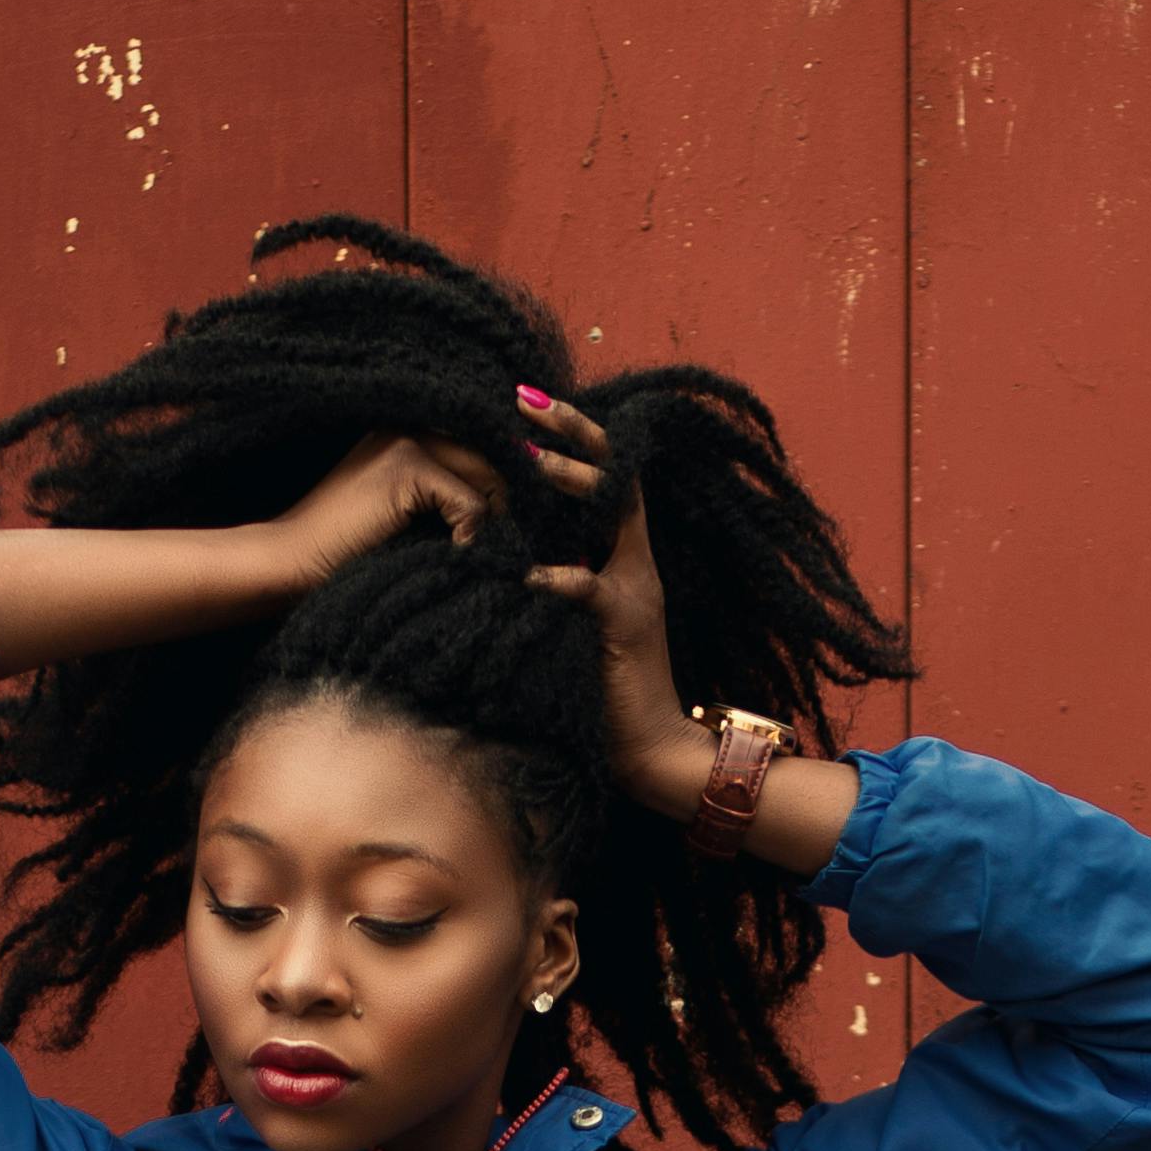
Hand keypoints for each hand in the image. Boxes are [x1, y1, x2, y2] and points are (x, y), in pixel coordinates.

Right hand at [250, 427, 507, 605]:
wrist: (288, 562)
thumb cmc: (341, 554)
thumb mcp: (401, 518)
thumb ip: (443, 500)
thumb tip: (505, 506)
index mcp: (404, 433)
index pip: (477, 444)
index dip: (498, 483)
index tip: (501, 523)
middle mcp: (407, 426)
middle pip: (490, 455)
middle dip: (504, 500)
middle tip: (501, 541)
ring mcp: (405, 442)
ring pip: (487, 474)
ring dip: (492, 518)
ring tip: (472, 550)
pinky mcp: (406, 468)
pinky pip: (470, 501)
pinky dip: (472, 534)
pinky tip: (454, 554)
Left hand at [520, 398, 692, 798]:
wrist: (651, 749)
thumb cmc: (604, 690)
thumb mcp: (573, 623)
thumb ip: (553, 582)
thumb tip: (499, 554)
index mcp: (625, 556)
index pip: (608, 475)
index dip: (575, 434)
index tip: (529, 402)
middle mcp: (636, 561)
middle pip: (616, 472)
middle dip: (574, 431)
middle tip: (525, 401)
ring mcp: (635, 588)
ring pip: (611, 512)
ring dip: (572, 482)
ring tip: (530, 461)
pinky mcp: (624, 625)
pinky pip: (590, 588)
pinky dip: (558, 577)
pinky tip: (525, 573)